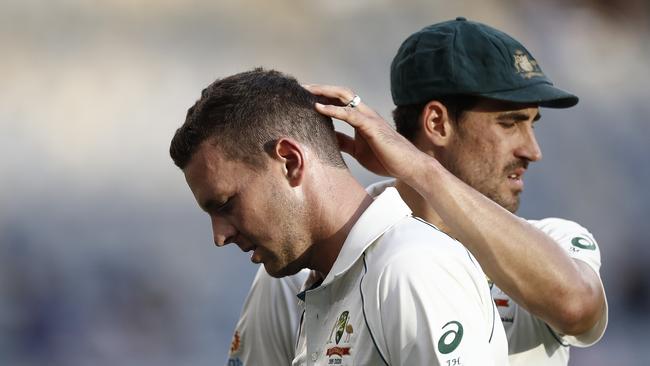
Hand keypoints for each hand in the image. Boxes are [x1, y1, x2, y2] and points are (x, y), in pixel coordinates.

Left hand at [304, 84, 430, 179]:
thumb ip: (344, 142)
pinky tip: (318, 107)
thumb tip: (329, 139)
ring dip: (323, 92)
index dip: (322, 96)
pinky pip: (349, 114)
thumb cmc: (386, 159)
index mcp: (361, 117)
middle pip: (340, 92)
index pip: (339, 100)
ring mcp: (369, 117)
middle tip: (300, 88)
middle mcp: (365, 113)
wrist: (408, 167)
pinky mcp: (372, 126)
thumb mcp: (358, 150)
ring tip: (305, 91)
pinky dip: (333, 109)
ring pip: (344, 96)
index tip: (303, 96)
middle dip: (320, 88)